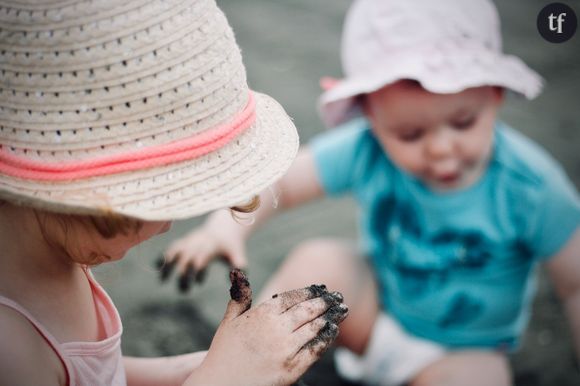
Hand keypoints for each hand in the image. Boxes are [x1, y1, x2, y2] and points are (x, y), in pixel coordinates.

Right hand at [158, 219, 246, 291]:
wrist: (223, 228)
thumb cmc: (231, 245)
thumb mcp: (237, 253)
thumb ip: (239, 265)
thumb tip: (239, 277)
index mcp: (211, 246)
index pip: (201, 258)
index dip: (197, 270)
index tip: (198, 283)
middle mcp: (197, 242)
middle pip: (186, 257)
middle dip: (183, 274)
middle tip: (184, 291)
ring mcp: (189, 241)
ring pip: (175, 251)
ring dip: (168, 265)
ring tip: (163, 281)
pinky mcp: (183, 242)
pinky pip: (171, 248)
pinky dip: (163, 256)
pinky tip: (156, 267)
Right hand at [184, 269, 347, 385]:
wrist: (221, 385)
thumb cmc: (224, 352)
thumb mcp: (229, 321)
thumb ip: (240, 296)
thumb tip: (238, 271)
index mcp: (263, 313)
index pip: (292, 297)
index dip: (309, 292)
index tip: (321, 288)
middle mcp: (277, 328)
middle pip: (308, 310)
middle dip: (325, 302)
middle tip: (338, 297)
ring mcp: (286, 349)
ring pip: (315, 327)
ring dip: (331, 317)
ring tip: (342, 310)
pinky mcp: (292, 369)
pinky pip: (315, 350)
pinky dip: (326, 338)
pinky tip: (333, 331)